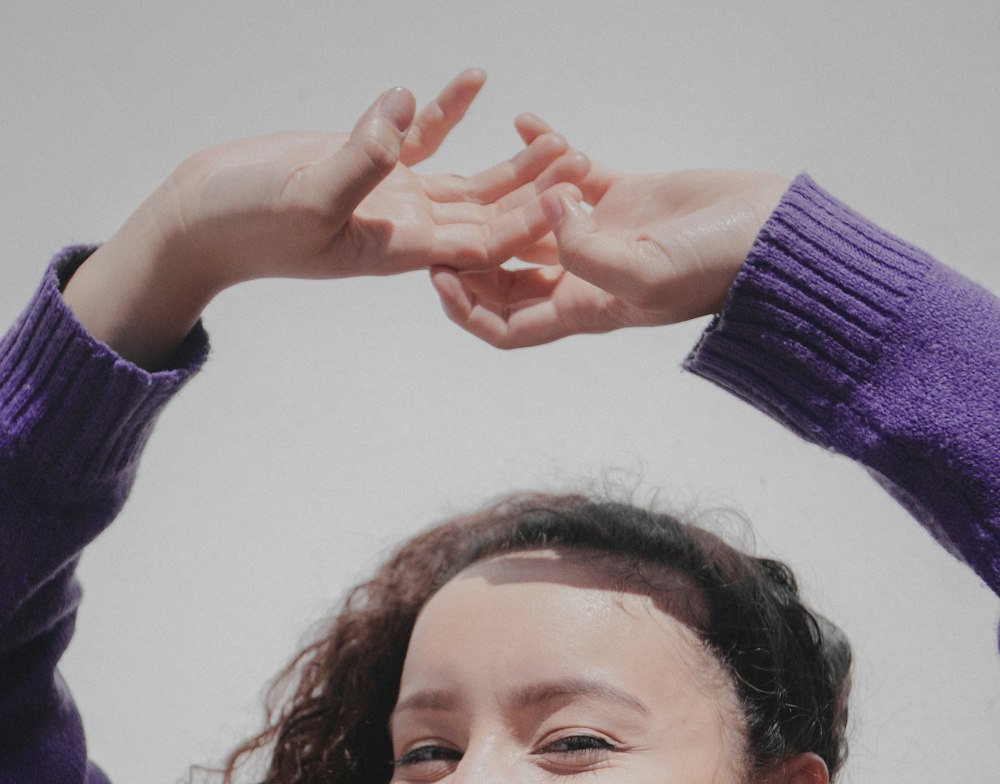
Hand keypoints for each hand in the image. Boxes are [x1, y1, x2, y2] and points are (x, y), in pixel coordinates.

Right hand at [161, 79, 587, 286]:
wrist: (202, 220)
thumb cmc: (247, 223)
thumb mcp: (307, 194)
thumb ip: (359, 157)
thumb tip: (402, 112)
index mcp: (400, 250)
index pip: (482, 243)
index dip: (529, 223)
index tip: (568, 198)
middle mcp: (404, 229)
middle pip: (488, 216)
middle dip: (535, 194)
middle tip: (582, 162)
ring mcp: (389, 197)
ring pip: (466, 181)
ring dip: (508, 159)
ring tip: (553, 130)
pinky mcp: (367, 166)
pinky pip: (420, 138)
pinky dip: (447, 111)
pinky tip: (474, 79)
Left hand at [431, 112, 788, 348]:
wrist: (771, 236)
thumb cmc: (716, 269)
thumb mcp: (646, 275)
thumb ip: (587, 254)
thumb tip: (546, 214)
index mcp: (584, 310)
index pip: (508, 325)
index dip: (467, 310)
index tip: (438, 278)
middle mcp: (585, 276)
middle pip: (508, 276)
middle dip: (472, 255)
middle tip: (443, 223)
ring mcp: (603, 234)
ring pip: (533, 220)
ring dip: (508, 197)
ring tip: (482, 168)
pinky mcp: (624, 195)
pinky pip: (572, 173)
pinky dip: (545, 150)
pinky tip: (522, 120)